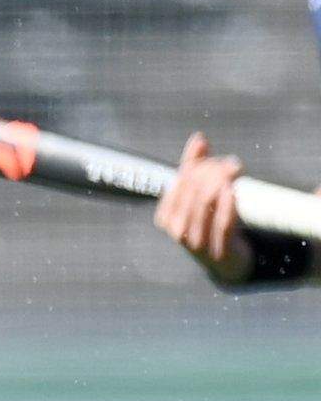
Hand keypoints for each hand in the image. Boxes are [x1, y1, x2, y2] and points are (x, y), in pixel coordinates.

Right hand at [159, 134, 254, 284]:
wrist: (227, 262)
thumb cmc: (210, 224)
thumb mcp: (198, 198)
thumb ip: (194, 168)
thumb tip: (198, 138)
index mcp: (165, 217)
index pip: (180, 182)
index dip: (198, 165)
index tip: (217, 160)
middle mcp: (176, 230)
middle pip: (194, 190)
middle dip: (213, 171)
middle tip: (231, 164)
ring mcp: (196, 242)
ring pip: (206, 203)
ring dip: (223, 182)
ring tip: (235, 170)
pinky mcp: (217, 250)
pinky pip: (222, 222)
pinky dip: (228, 204)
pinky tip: (233, 190)